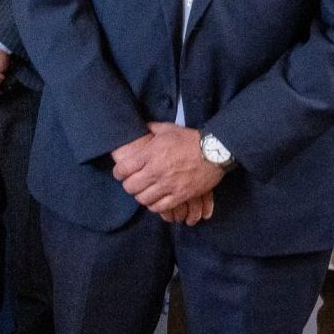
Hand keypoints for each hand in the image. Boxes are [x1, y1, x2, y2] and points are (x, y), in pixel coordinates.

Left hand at [110, 122, 224, 220]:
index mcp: (150, 154)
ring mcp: (169, 184)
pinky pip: (160, 207)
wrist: (215, 151)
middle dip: (129, 186)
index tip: (120, 174)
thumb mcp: (168, 129)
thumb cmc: (190, 139)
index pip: (123, 169)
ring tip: (145, 192)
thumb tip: (142, 126)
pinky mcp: (181, 195)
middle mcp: (156, 170)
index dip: (118, 173)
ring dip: (141, 196)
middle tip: (134, 183)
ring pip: (143, 199)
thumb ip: (152, 128)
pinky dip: (155, 206)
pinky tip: (156, 201)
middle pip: (130, 187)